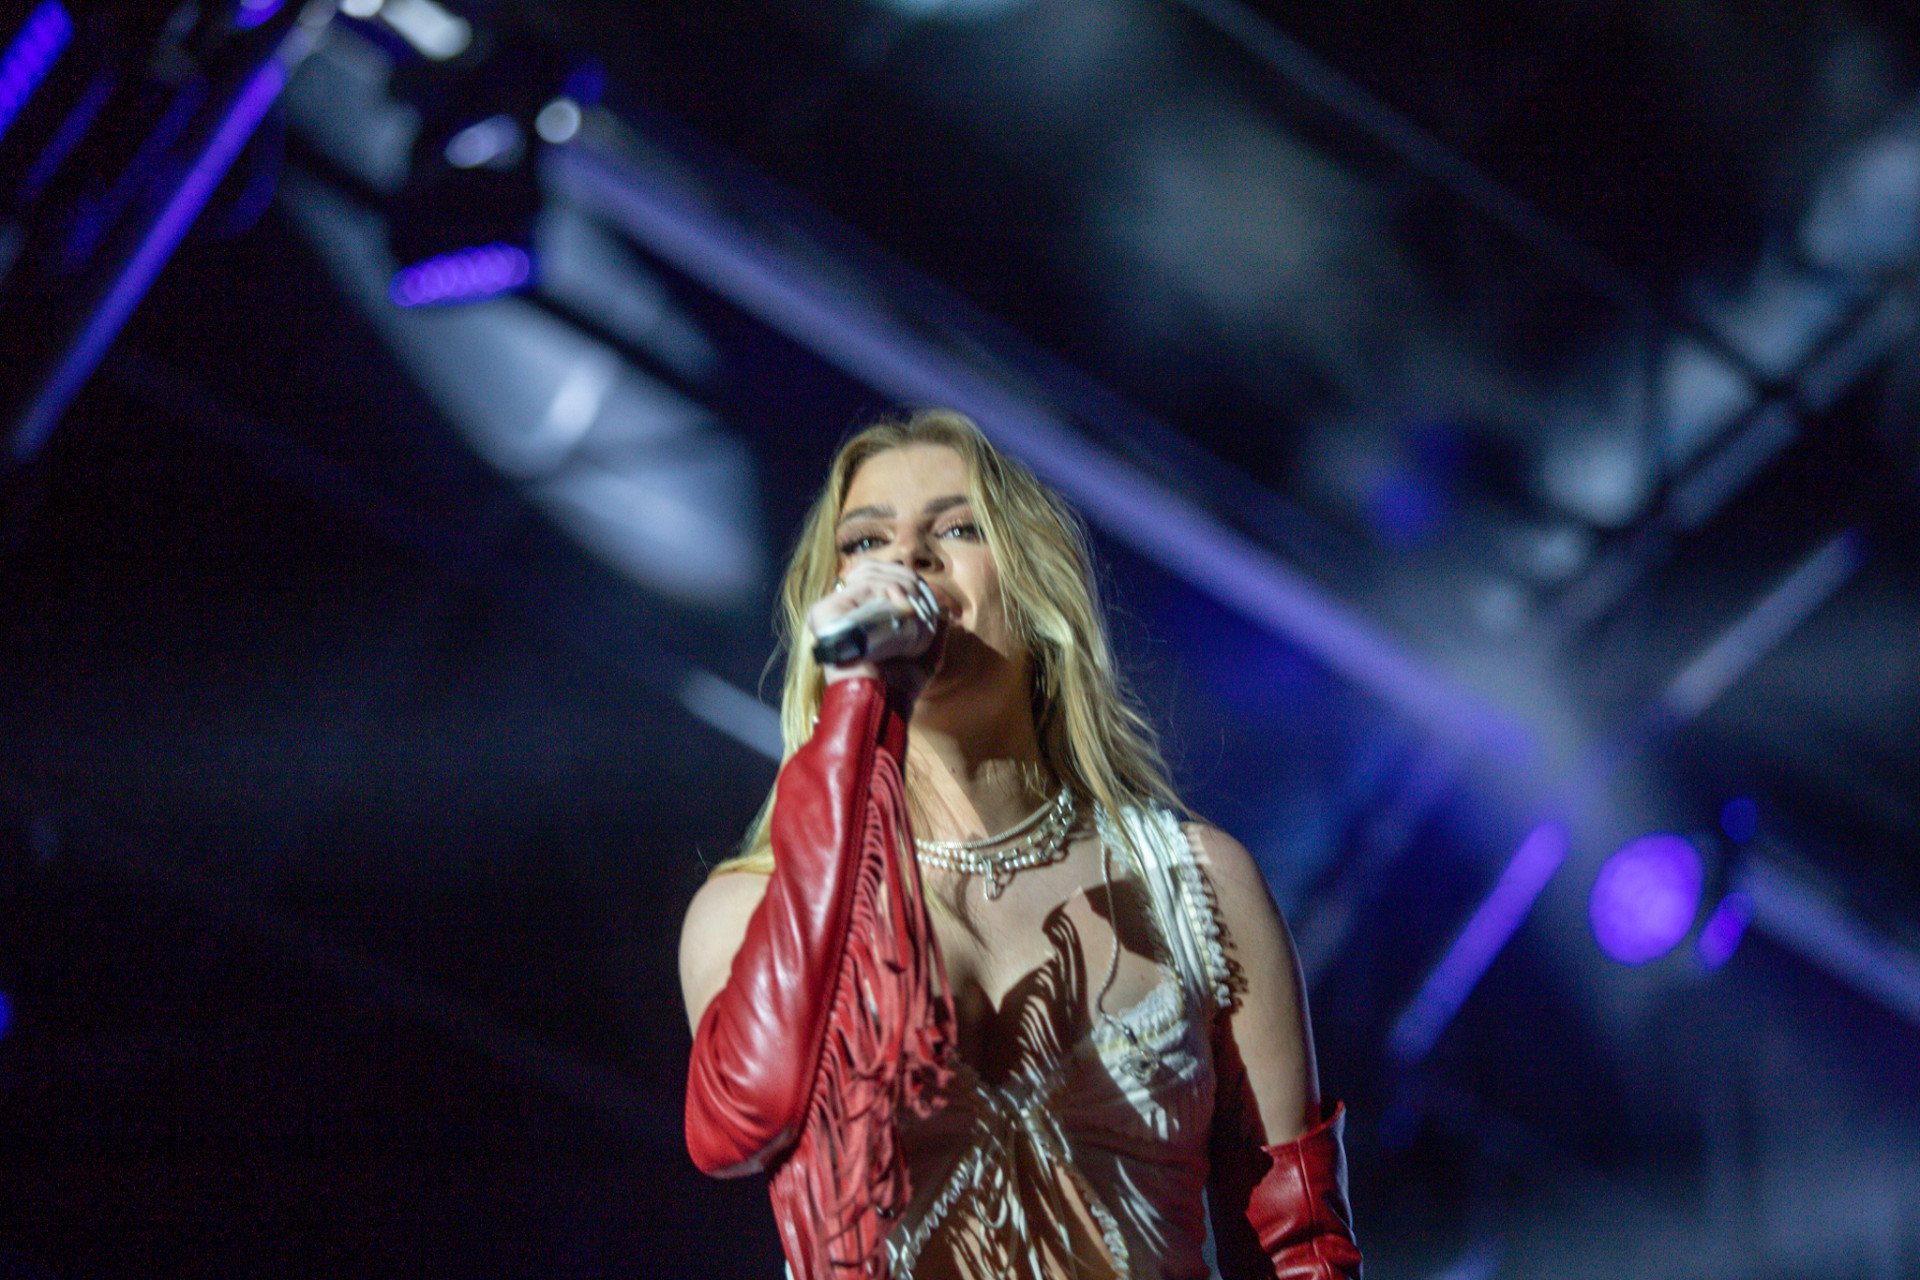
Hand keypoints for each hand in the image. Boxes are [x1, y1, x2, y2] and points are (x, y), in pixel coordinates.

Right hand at [806, 561, 943, 694]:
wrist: (882, 703)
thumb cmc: (899, 687)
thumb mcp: (924, 659)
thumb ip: (934, 637)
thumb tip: (945, 616)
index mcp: (858, 615)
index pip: (878, 576)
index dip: (906, 578)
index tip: (928, 596)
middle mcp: (842, 609)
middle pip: (874, 569)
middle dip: (907, 577)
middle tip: (924, 599)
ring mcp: (832, 610)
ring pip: (870, 573)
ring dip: (901, 583)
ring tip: (913, 605)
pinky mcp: (825, 612)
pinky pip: (861, 585)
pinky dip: (888, 587)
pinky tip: (903, 604)